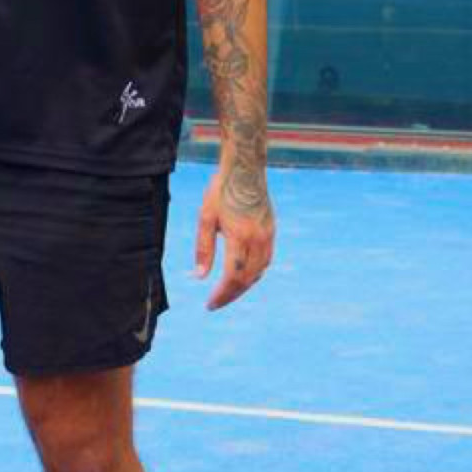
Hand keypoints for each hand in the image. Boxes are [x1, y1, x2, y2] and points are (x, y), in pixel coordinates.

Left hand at [194, 164, 274, 310]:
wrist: (245, 168)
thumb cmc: (221, 190)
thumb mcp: (206, 217)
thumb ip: (204, 249)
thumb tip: (200, 277)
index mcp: (240, 237)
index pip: (233, 277)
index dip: (222, 295)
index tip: (210, 304)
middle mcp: (257, 240)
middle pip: (247, 280)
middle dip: (231, 295)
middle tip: (216, 303)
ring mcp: (267, 236)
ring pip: (259, 273)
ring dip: (243, 286)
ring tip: (227, 292)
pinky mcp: (271, 231)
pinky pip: (266, 261)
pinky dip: (254, 273)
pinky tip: (243, 274)